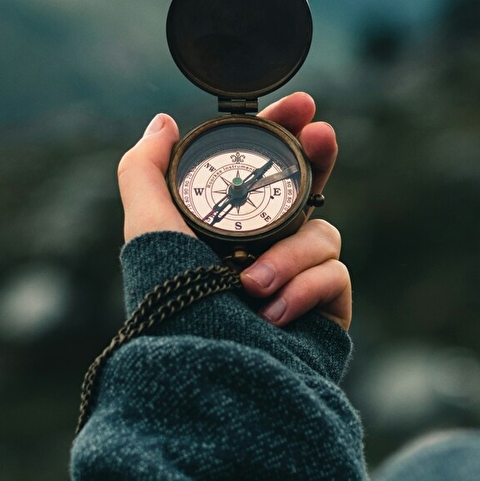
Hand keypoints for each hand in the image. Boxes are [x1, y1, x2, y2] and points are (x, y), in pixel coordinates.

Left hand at [116, 92, 349, 329]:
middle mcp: (263, 251)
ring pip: (320, 233)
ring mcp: (297, 281)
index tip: (301, 104)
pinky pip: (334, 275)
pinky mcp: (325, 312)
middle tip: (322, 134)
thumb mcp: (147, 230)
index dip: (285, 132)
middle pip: (308, 189)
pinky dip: (304, 288)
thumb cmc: (173, 306)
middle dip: (318, 157)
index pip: (263, 169)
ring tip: (252, 286)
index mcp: (226, 229)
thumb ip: (145, 170)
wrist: (207, 376)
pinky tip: (273, 313)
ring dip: (289, 254)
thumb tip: (163, 122)